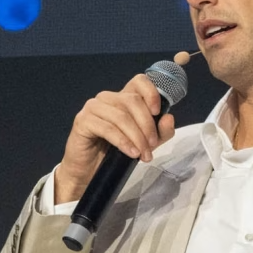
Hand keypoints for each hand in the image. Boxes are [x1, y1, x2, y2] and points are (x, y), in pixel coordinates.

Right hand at [52, 73, 174, 204]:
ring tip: (143, 154)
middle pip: (133, 101)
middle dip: (147, 125)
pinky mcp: (82, 120)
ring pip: (121, 116)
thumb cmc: (116, 153)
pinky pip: (108, 129)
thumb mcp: (146, 143)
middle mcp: (107, 97)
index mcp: (122, 97)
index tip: (158, 112)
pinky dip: (123, 142)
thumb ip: (160, 132)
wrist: (89, 171)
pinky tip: (131, 153)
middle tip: (152, 146)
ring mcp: (93, 107)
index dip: (151, 92)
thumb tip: (169, 118)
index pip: (139, 81)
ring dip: (137, 137)